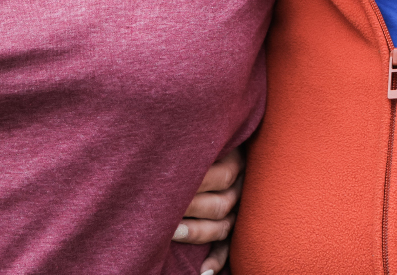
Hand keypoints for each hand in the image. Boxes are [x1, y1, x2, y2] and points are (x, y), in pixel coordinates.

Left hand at [173, 147, 243, 273]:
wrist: (217, 143)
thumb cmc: (194, 138)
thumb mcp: (199, 135)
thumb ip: (187, 141)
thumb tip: (157, 144)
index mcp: (234, 158)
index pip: (220, 174)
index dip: (193, 180)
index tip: (167, 184)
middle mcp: (239, 186)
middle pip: (220, 203)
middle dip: (191, 206)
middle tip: (163, 207)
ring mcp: (238, 209)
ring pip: (223, 226)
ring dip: (198, 232)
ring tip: (173, 232)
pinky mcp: (233, 227)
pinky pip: (228, 247)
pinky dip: (217, 260)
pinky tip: (204, 272)